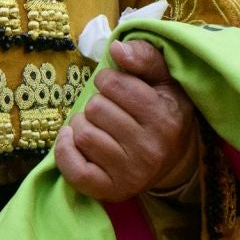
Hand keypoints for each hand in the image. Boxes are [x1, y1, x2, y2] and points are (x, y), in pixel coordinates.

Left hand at [53, 39, 199, 201]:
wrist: (174, 159)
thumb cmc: (162, 109)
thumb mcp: (163, 78)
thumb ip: (144, 56)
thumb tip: (116, 48)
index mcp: (165, 118)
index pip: (115, 85)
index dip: (108, 79)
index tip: (115, 86)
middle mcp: (151, 150)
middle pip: (95, 108)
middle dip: (96, 102)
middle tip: (109, 111)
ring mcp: (132, 174)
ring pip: (82, 134)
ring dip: (83, 124)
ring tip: (99, 127)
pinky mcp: (112, 191)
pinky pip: (75, 170)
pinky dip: (65, 150)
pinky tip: (73, 139)